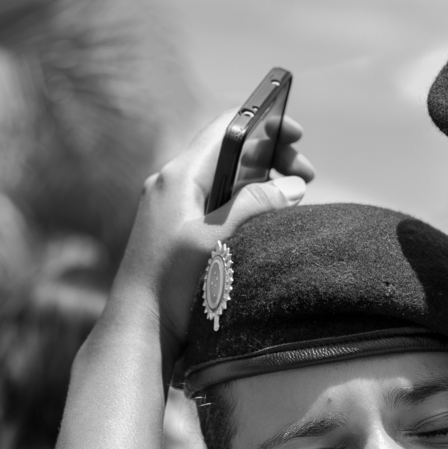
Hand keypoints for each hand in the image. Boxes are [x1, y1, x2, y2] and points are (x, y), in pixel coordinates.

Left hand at [109, 111, 315, 357]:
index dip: (266, 123)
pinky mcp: (181, 227)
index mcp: (179, 176)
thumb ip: (256, 206)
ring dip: (265, 181)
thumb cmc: (170, 283)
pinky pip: (221, 200)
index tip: (297, 135)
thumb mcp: (218, 239)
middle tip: (307, 176)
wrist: (139, 326)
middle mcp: (175, 183)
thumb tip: (293, 186)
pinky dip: (250, 201)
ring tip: (295, 197)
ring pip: (230, 177)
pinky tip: (270, 219)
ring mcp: (176, 206)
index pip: (228, 128)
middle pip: (233, 152)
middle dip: (274, 157)